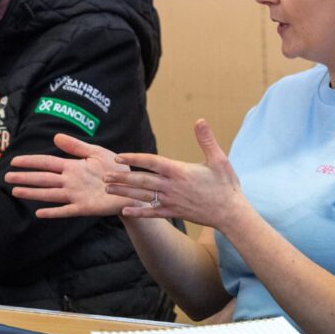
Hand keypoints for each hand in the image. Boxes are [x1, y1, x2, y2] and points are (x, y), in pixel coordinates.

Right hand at [5, 134, 137, 217]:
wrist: (131, 187)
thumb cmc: (115, 169)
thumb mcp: (97, 152)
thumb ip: (77, 146)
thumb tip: (55, 136)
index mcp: (72, 167)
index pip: (47, 162)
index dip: (31, 161)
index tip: (15, 161)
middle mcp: (70, 181)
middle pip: (43, 178)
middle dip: (25, 177)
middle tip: (6, 178)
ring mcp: (75, 195)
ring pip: (50, 194)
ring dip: (33, 193)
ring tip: (16, 192)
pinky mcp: (84, 207)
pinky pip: (66, 210)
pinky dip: (53, 212)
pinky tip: (39, 212)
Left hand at [106, 119, 248, 227]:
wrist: (230, 213)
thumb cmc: (225, 185)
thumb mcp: (219, 159)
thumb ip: (206, 140)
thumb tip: (200, 120)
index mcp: (179, 171)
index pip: (152, 162)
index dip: (134, 158)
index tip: (118, 156)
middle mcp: (172, 186)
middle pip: (142, 180)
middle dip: (122, 177)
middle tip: (104, 176)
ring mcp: (172, 201)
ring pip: (143, 196)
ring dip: (124, 192)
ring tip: (108, 189)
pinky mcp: (174, 212)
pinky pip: (152, 213)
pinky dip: (138, 212)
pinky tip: (124, 211)